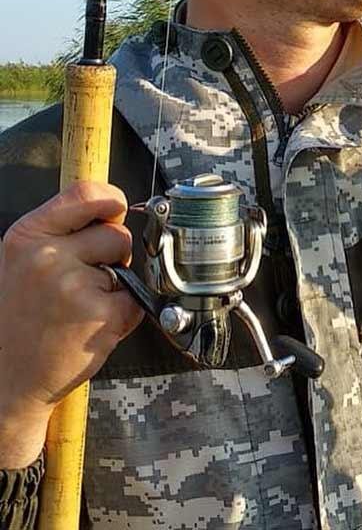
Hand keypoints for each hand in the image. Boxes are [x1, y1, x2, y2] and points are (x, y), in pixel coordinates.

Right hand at [0, 182, 143, 465]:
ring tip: (85, 304)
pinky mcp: (100, 315)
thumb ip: (64, 232)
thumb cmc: (21, 317)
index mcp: (27, 236)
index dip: (111, 199)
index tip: (116, 210)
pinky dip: (125, 312)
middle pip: (117, 232)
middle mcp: (47, 258)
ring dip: (119, 283)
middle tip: (85, 281)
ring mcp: (74, 286)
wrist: (7, 379)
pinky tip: (93, 325)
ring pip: (129, 264)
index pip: (86, 192)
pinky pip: (136, 299)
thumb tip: (114, 208)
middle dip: (113, 254)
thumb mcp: (24, 260)